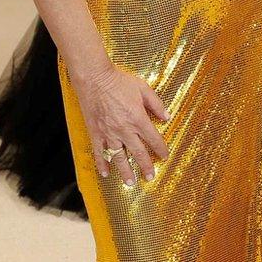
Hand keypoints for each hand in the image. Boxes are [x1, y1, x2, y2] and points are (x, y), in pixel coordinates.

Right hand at [74, 65, 170, 185]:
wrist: (94, 77)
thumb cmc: (119, 81)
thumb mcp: (143, 88)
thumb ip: (156, 104)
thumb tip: (167, 117)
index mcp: (138, 119)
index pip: (153, 139)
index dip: (161, 149)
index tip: (165, 156)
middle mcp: (124, 129)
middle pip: (138, 153)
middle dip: (146, 166)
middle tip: (150, 177)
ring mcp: (109, 133)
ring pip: (118, 157)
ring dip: (125, 171)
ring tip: (130, 183)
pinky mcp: (95, 132)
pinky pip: (99, 152)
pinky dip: (102, 163)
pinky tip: (105, 173)